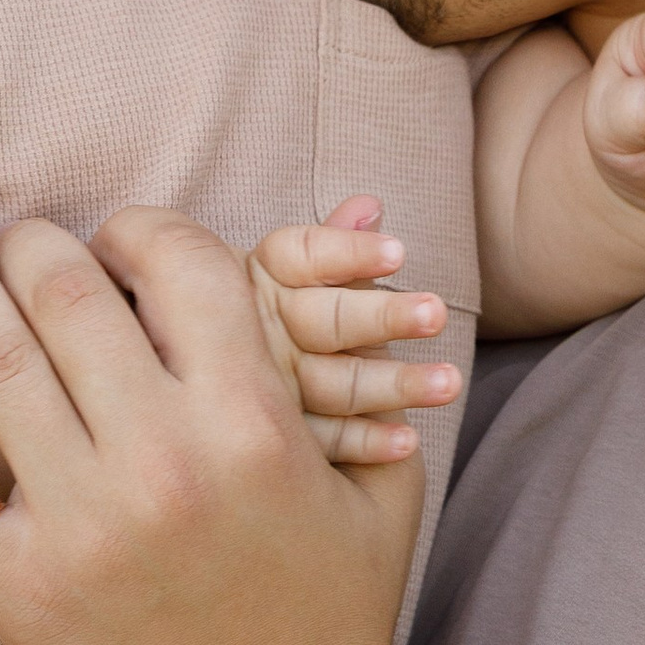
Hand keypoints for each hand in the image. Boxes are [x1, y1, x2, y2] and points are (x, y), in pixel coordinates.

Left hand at [0, 202, 417, 644]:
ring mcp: (81, 524)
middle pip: (69, 292)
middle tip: (11, 233)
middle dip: (34, 242)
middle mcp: (163, 460)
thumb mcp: (378, 491)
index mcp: (255, 424)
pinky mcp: (18, 589)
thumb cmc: (337, 625)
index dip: (141, 229)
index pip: (179, 263)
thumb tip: (367, 248)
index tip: (119, 238)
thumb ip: (355, 374)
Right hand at [248, 195, 463, 464]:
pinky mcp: (275, 435)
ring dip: (392, 385)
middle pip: (322, 321)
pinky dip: (365, 440)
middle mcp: (258, 331)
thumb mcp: (288, 278)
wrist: (194, 390)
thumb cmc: (262, 320)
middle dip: (382, 317)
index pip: (300, 255)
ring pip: (329, 384)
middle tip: (436, 314)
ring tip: (450, 384)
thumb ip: (334, 243)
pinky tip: (407, 440)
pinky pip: (322, 440)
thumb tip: (370, 203)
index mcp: (258, 278)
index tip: (399, 254)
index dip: (349, 253)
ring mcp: (264, 387)